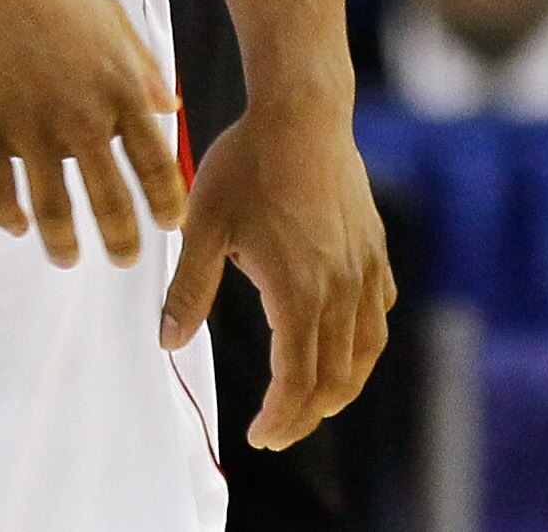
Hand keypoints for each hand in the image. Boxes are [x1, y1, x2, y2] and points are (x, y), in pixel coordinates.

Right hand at [0, 0, 186, 267]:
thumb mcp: (114, 19)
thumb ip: (142, 68)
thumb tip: (170, 107)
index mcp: (119, 89)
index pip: (157, 167)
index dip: (167, 206)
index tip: (169, 227)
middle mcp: (80, 116)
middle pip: (110, 203)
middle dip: (122, 242)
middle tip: (124, 260)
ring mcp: (28, 126)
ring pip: (52, 211)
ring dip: (63, 244)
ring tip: (67, 257)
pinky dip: (8, 217)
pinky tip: (17, 224)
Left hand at [160, 97, 393, 448]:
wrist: (301, 111)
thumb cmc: (247, 162)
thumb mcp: (204, 224)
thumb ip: (189, 287)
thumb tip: (168, 340)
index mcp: (298, 292)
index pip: (296, 381)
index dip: (280, 418)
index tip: (260, 436)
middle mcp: (341, 289)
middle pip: (333, 378)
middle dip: (305, 414)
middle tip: (278, 431)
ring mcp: (364, 269)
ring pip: (364, 352)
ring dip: (341, 387)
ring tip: (313, 402)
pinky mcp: (374, 248)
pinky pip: (379, 313)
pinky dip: (364, 342)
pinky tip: (346, 342)